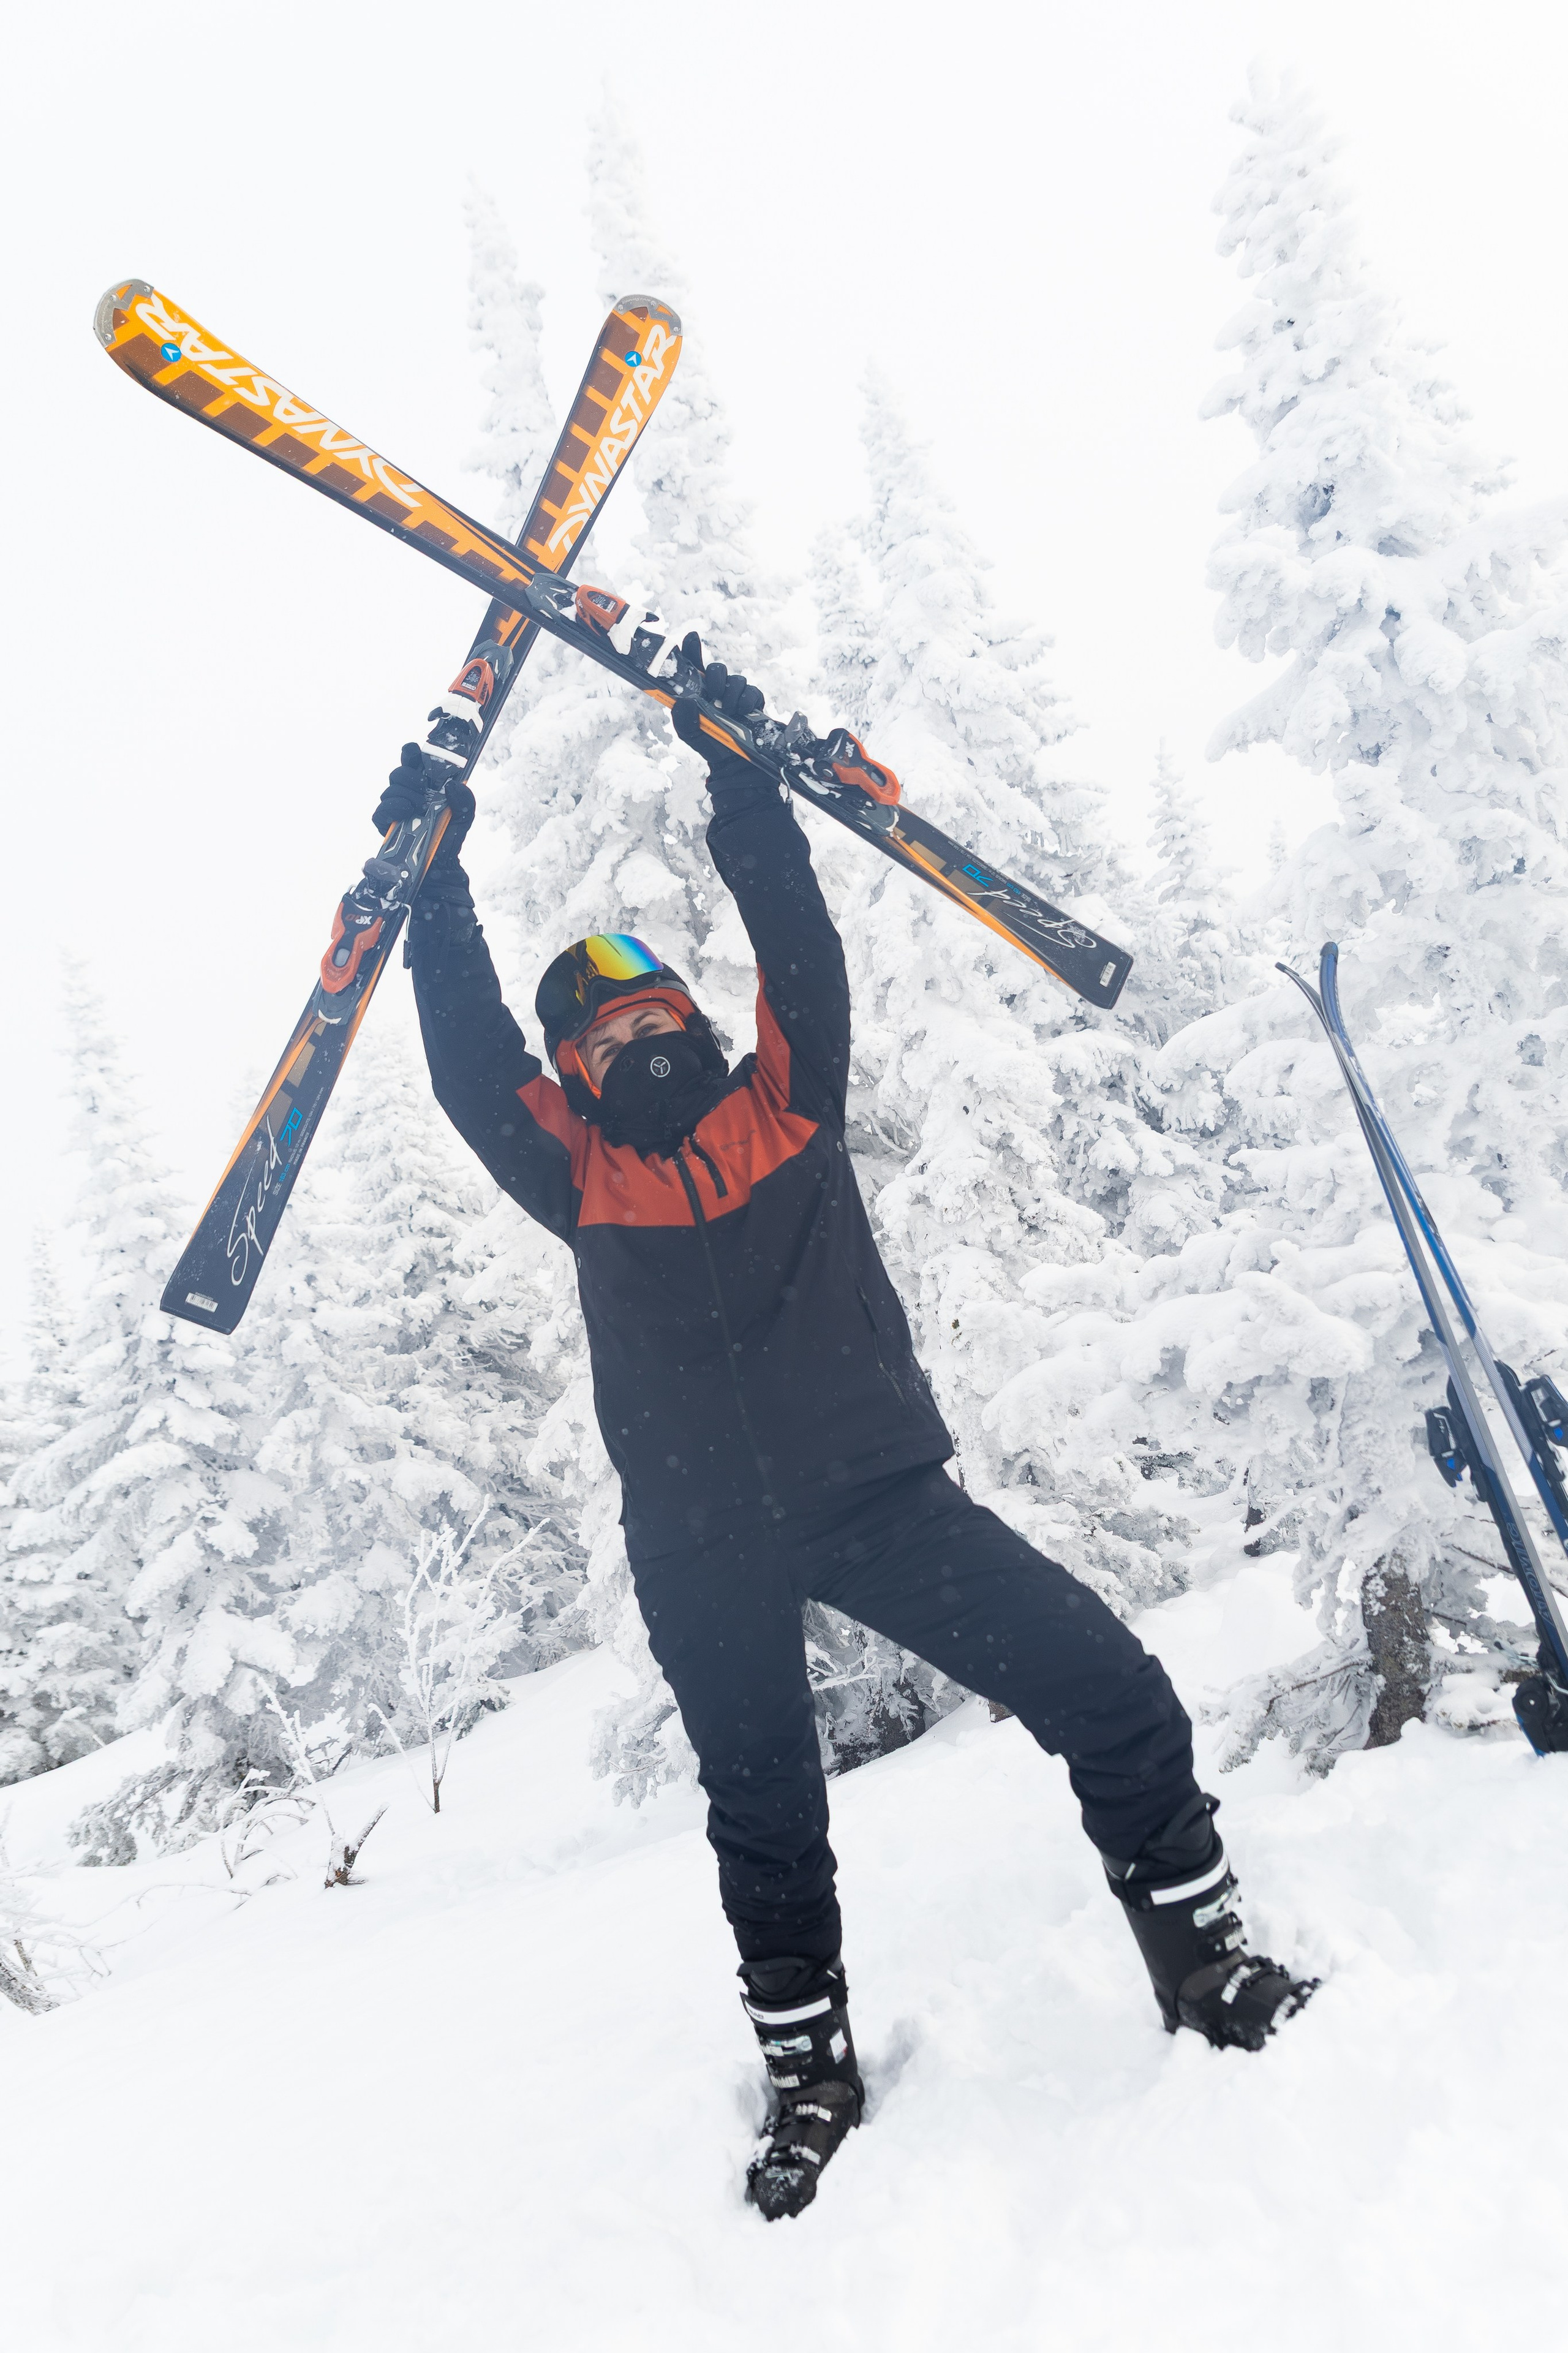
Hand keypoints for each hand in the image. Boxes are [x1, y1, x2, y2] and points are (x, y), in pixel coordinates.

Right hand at [371, 744, 475, 868]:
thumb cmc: (449, 838)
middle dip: (409, 776)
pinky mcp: (385, 825)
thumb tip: (453, 785)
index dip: (410, 753)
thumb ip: (465, 799)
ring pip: (389, 790)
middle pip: (397, 773)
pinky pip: (381, 810)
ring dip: (405, 794)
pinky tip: (406, 811)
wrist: (440, 866)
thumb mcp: (464, 817)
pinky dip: (393, 807)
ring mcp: (395, 809)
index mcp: (424, 787)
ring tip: (418, 806)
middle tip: (423, 788)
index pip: (412, 762)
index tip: (414, 752)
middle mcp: (407, 794)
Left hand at [670, 632, 765, 769]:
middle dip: (716, 676)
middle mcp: (717, 690)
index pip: (694, 665)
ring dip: (732, 693)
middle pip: (717, 668)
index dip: (692, 649)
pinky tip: (743, 711)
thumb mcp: (691, 735)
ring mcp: (736, 695)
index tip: (691, 637)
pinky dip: (747, 699)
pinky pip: (753, 691)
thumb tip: (685, 702)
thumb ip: (683, 720)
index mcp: (699, 692)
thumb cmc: (710, 745)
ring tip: (729, 711)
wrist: (735, 764)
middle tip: (713, 693)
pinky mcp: (754, 702)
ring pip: (736, 679)